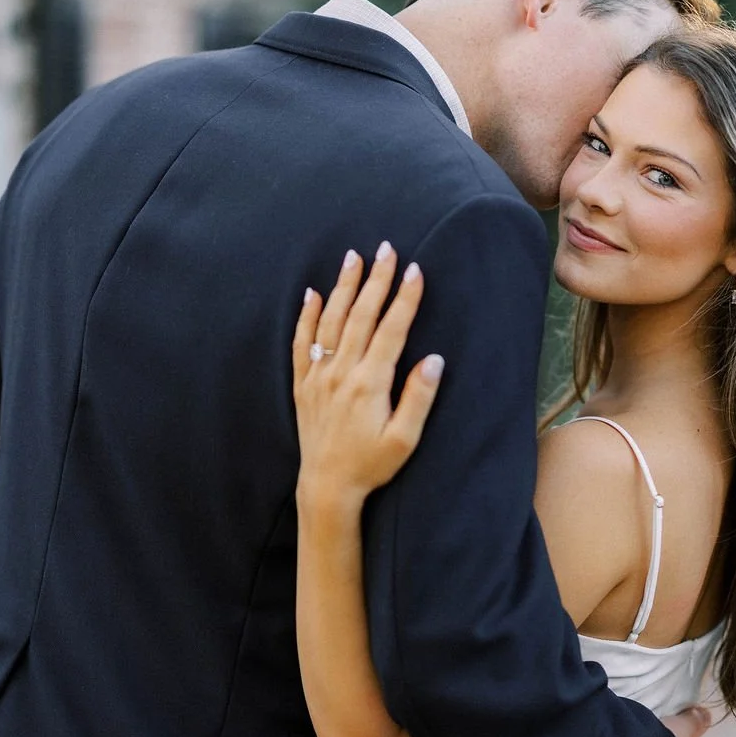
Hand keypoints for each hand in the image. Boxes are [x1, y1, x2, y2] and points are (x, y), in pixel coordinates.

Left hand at [293, 244, 444, 509]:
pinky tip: (311, 294)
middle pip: (360, 316)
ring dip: (342, 287)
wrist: (326, 487)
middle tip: (386, 249)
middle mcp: (341, 373)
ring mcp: (319, 377)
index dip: (405, 299)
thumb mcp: (404, 439)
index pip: (391, 330)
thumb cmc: (371, 465)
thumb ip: (419, 397)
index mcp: (370, 383)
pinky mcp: (303, 385)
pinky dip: (306, 316)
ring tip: (353, 258)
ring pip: (330, 321)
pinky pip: (302, 343)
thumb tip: (433, 360)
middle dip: (376, 280)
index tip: (415, 270)